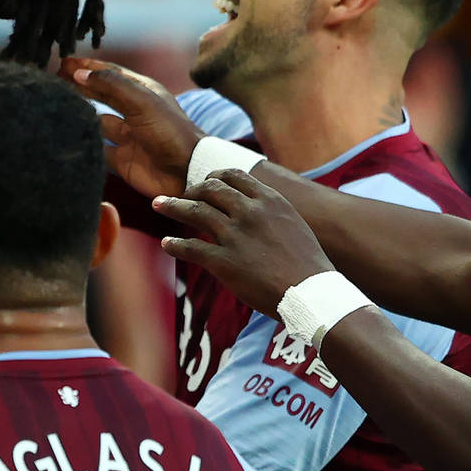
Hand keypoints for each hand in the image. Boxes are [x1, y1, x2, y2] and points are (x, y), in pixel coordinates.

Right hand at [63, 57, 201, 197]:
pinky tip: (66, 134)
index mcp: (142, 92)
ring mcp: (126, 136)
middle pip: (101, 93)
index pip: (110, 74)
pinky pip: (95, 147)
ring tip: (56, 103)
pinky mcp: (120, 159)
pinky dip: (82, 141)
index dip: (88, 67)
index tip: (65, 61)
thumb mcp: (141, 101)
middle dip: (80, 85)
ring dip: (79, 112)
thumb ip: (110, 85)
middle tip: (56, 78)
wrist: (186, 173)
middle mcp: (133, 111)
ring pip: (96, 120)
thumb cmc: (169, 132)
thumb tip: (79, 73)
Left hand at [153, 169, 333, 315]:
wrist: (313, 294)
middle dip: (191, 190)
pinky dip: (174, 245)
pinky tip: (166, 244)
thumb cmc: (307, 263)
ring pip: (194, 212)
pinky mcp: (224, 262)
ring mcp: (235, 236)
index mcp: (269, 201)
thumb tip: (252, 205)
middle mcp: (250, 212)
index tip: (204, 182)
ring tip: (158, 205)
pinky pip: (190, 248)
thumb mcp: (293, 224)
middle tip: (180, 196)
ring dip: (172, 207)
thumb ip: (270, 211)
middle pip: (210, 189)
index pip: (233, 176)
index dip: (214, 177)